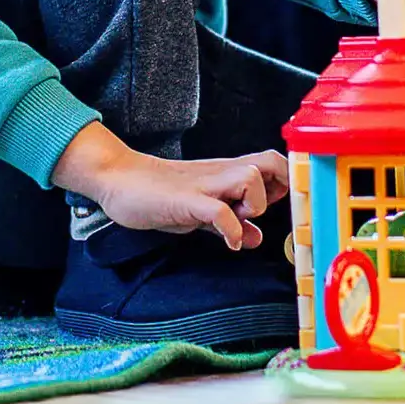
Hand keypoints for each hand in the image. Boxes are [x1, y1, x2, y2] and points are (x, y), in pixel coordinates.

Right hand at [52, 123, 288, 249]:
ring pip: (249, 179)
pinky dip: (231, 229)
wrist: (119, 179)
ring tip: (239, 222)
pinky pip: (219, 210)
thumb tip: (254, 237)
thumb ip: (229, 222)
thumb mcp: (202, 211)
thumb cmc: (159, 194)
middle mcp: (220, 173)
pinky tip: (229, 242)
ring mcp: (204, 185)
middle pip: (270, 161)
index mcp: (226, 173)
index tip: (282, 204)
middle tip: (263, 210)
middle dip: (279, 186)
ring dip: (253, 206)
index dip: (284, 182)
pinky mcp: (186, 200)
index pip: (272, 162)